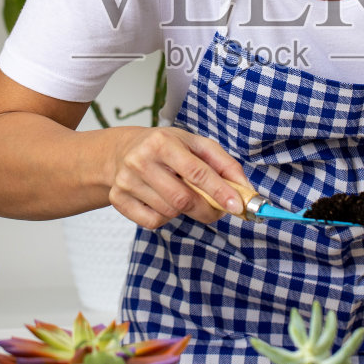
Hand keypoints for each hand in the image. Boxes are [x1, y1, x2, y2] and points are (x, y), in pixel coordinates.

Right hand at [107, 126, 250, 229]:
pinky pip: (152, 222)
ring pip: (169, 212)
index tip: (237, 207)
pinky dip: (165, 218)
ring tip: (182, 195)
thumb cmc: (165, 147)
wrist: (120, 151)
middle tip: (218, 211)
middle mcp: (141, 160)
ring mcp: (126, 181)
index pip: (197, 172)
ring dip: (185, 211)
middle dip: (208, 210)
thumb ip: (223, 163)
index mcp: (163, 142)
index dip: (220, 191)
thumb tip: (245, 189)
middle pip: (183, 199)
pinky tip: (162, 202)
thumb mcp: (194, 144)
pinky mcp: (118, 199)